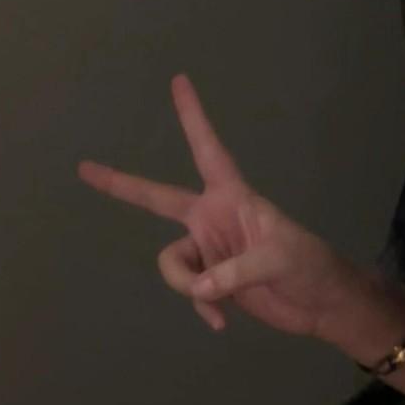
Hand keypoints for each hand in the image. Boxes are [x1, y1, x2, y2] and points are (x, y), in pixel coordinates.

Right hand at [77, 73, 351, 335]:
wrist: (319, 303)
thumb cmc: (308, 265)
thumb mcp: (279, 259)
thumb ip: (237, 272)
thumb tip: (199, 286)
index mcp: (231, 196)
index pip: (208, 149)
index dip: (193, 117)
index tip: (180, 81)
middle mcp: (212, 217)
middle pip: (157, 198)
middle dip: (121, 185)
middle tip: (85, 168)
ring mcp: (209, 249)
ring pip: (171, 262)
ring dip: (187, 285)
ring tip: (220, 301)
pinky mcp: (211, 281)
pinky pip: (188, 291)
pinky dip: (202, 307)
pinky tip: (222, 322)